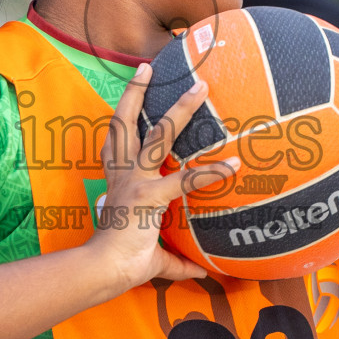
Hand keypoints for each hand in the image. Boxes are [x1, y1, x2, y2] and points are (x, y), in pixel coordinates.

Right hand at [89, 63, 238, 288]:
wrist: (103, 271)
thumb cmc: (121, 264)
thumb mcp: (154, 257)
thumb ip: (177, 259)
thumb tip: (201, 271)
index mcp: (118, 181)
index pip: (116, 139)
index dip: (123, 113)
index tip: (131, 89)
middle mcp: (124, 174)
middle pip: (125, 123)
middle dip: (137, 92)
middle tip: (148, 67)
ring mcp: (136, 181)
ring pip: (158, 135)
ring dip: (181, 109)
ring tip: (200, 86)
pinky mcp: (149, 195)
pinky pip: (185, 178)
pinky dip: (212, 171)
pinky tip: (235, 163)